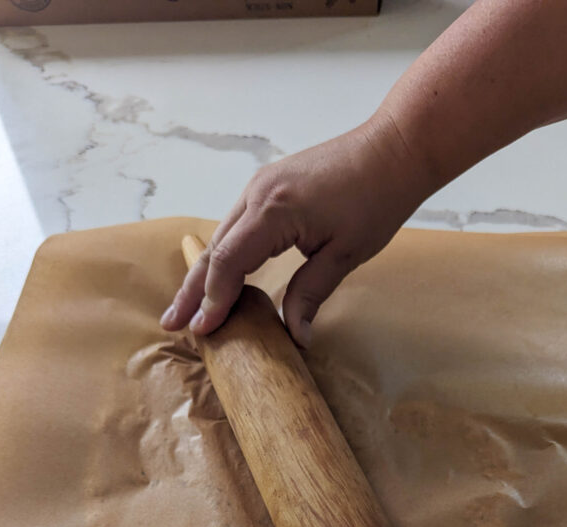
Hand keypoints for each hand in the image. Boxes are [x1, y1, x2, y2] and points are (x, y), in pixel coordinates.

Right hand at [160, 114, 431, 345]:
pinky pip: (236, 226)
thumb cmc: (377, 198)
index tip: (202, 331)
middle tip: (172, 324)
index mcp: (274, 211)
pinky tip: (217, 275)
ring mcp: (260, 186)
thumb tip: (295, 337)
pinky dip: (222, 254)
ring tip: (186, 307)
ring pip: (222, 237)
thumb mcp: (346, 254)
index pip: (229, 262)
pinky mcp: (269, 186)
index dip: (213, 300)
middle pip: (214, 250)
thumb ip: (311, 293)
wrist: (394, 148)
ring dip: (203, 273)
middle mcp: (257, 195)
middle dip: (192, 291)